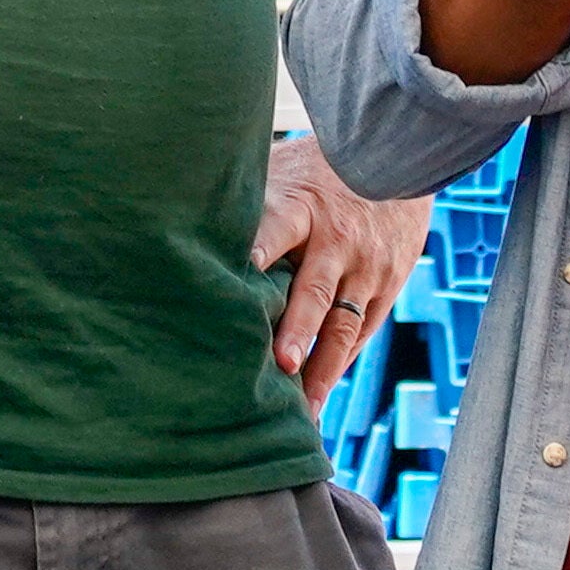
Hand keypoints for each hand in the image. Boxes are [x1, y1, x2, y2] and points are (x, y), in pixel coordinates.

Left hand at [256, 138, 423, 405]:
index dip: (260, 249)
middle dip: (299, 329)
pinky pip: (363, 331)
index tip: (242, 272)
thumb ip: (245, 198)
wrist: (394, 161)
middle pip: (315, 289)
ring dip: (323, 368)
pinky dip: (340, 363)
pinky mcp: (388, 286)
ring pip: (343, 323)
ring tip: (304, 409)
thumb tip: (175, 213)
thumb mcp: (281, 169)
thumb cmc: (315, 170)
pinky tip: (318, 395)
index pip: (277, 229)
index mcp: (301, 205)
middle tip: (282, 364)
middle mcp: (336, 240)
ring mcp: (367, 267)